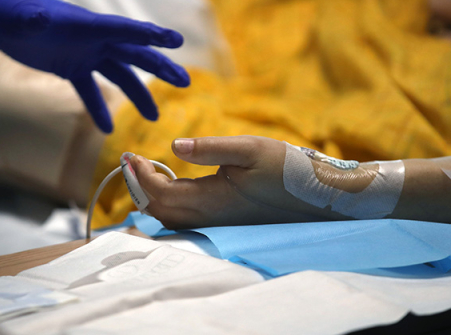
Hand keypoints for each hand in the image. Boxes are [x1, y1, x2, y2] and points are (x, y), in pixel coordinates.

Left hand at [0, 0, 190, 132]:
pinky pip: (90, 92)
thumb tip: (37, 20)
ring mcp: (86, 54)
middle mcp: (94, 40)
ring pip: (119, 76)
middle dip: (160, 68)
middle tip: (185, 81)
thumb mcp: (21, 17)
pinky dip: (98, 109)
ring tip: (153, 117)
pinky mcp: (72, 68)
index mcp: (89, 25)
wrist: (1, 22)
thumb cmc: (11, 13)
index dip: (150, 36)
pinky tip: (106, 129)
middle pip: (134, 55)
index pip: (126, 31)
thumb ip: (32, 20)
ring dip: (138, 94)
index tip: (175, 42)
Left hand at [130, 136, 353, 228]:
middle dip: (138, 188)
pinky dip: (168, 205)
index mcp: (211, 201)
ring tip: (143, 174)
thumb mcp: (250, 149)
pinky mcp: (227, 224)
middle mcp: (210, 219)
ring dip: (151, 198)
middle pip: (159, 211)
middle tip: (130, 163)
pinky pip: (185, 221)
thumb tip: (173, 146)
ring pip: (171, 220)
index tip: (130, 155)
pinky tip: (173, 188)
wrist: (320, 197)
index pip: (159, 193)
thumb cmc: (287, 170)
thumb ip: (210, 147)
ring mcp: (218, 225)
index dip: (139, 176)